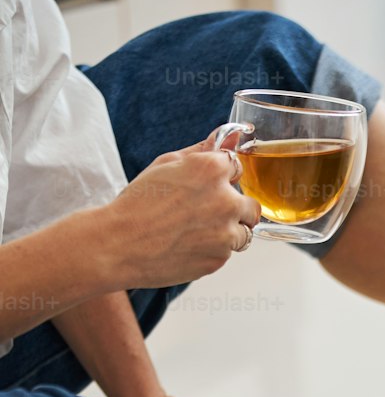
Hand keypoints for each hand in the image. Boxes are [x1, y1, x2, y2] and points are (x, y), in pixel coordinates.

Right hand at [105, 130, 260, 289]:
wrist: (120, 244)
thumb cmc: (138, 202)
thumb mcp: (166, 165)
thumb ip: (201, 151)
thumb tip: (228, 137)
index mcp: (212, 170)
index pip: (238, 168)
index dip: (224, 177)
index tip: (210, 185)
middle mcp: (225, 201)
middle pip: (251, 206)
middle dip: (235, 208)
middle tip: (208, 213)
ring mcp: (225, 234)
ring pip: (243, 233)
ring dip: (227, 232)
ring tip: (195, 232)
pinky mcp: (219, 259)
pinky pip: (226, 253)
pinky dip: (213, 250)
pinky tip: (187, 245)